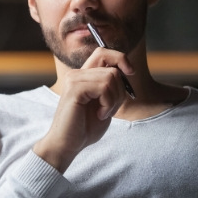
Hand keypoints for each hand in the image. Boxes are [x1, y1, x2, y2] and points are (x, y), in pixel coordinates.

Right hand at [33, 47, 133, 172]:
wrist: (67, 145)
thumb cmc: (85, 128)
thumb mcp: (104, 103)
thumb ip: (111, 86)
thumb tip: (127, 71)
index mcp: (83, 76)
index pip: (103, 52)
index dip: (120, 58)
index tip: (130, 73)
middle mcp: (77, 74)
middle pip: (112, 67)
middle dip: (120, 90)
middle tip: (110, 108)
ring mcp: (74, 80)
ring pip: (110, 77)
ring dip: (114, 100)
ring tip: (103, 113)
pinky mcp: (74, 89)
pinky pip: (104, 87)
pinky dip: (108, 103)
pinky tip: (100, 114)